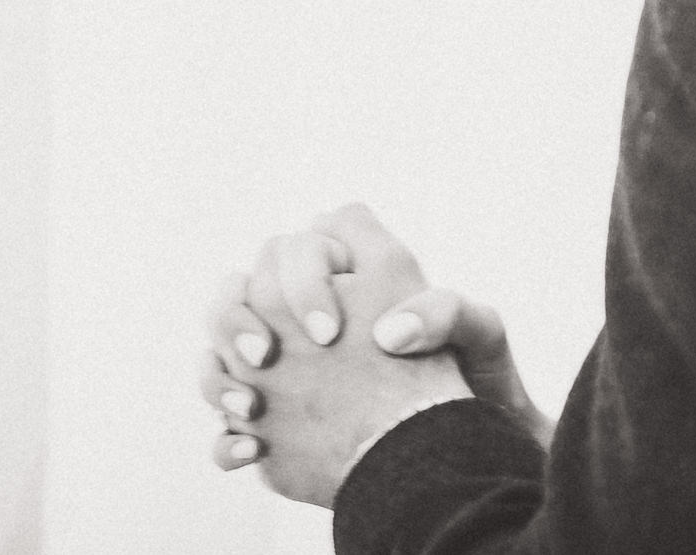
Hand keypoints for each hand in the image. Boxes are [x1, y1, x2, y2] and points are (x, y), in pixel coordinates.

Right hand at [203, 203, 553, 451]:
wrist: (461, 450)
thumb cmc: (475, 378)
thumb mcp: (479, 335)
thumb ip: (445, 314)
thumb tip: (391, 333)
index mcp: (352, 276)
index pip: (304, 244)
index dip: (304, 272)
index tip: (329, 330)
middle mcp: (305, 314)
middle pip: (242, 289)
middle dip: (238, 318)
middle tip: (267, 357)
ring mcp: (283, 368)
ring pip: (219, 353)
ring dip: (217, 374)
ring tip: (249, 409)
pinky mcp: (273, 421)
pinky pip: (226, 425)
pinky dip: (225, 438)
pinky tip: (250, 451)